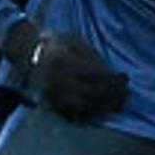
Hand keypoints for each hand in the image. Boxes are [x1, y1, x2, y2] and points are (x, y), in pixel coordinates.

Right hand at [3, 19, 129, 120]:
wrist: (28, 54)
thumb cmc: (57, 44)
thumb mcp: (75, 41)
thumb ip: (92, 57)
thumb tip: (110, 74)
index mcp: (64, 63)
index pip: (95, 75)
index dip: (113, 79)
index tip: (125, 77)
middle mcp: (58, 81)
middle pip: (92, 93)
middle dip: (113, 94)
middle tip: (126, 92)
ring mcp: (54, 95)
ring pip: (85, 106)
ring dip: (105, 106)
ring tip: (120, 102)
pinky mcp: (52, 104)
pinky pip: (75, 113)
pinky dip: (92, 112)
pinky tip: (104, 109)